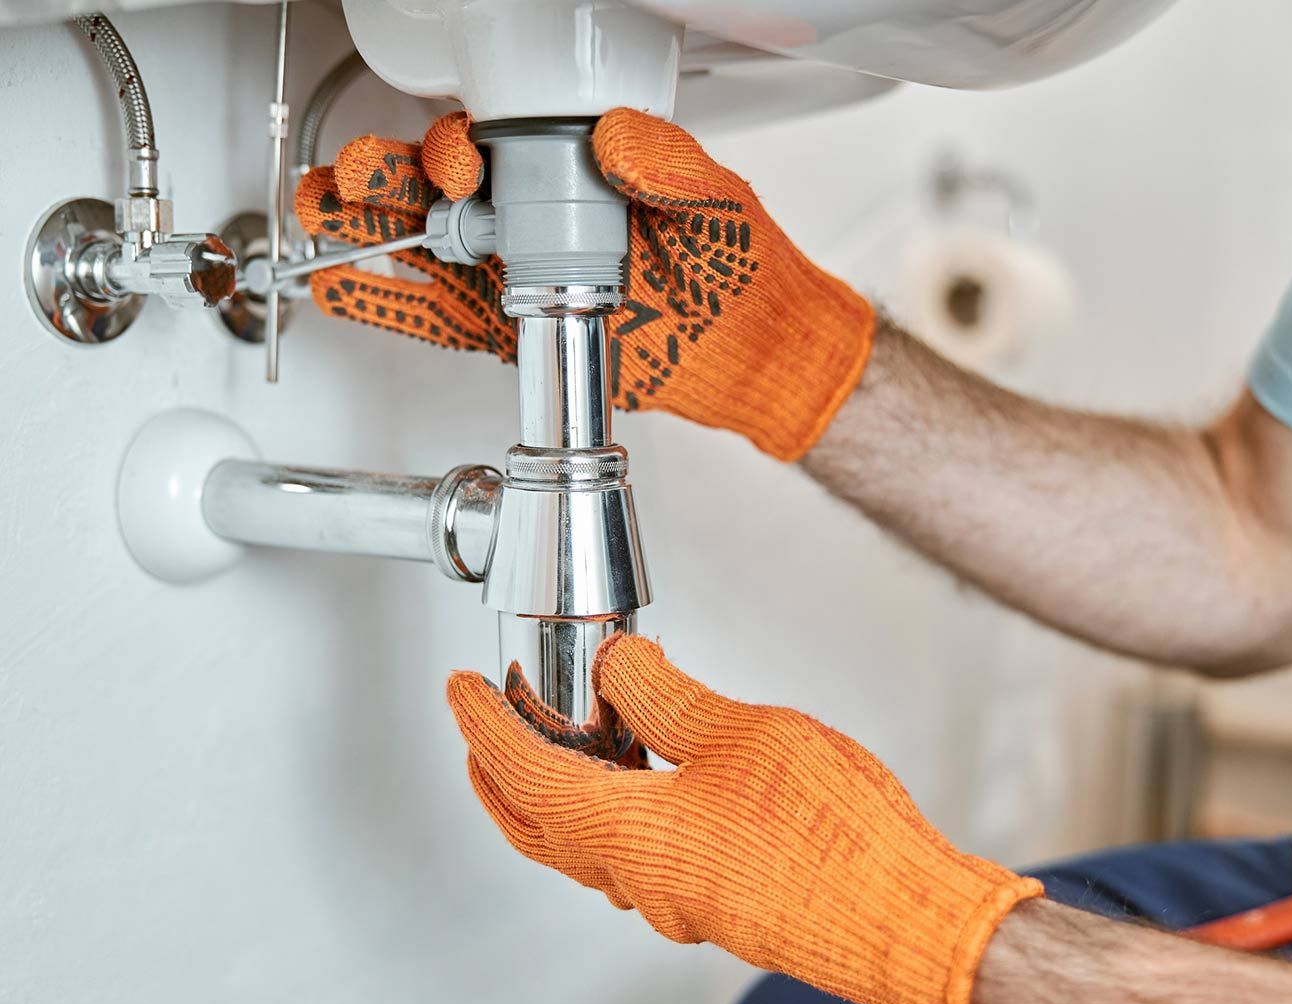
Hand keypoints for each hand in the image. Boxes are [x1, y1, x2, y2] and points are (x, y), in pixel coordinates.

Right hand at [296, 110, 874, 459]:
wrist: (747, 354)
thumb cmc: (736, 271)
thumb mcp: (711, 201)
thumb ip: (665, 164)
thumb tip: (612, 135)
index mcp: (568, 176)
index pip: (489, 150)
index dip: (453, 151)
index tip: (455, 167)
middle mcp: (530, 221)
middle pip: (435, 192)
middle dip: (383, 183)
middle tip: (346, 184)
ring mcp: (512, 276)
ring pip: (422, 249)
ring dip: (367, 235)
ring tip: (319, 221)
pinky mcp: (505, 330)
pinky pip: (436, 317)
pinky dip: (389, 304)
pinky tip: (345, 289)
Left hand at [446, 634, 1040, 1003]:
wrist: (910, 918)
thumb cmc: (836, 838)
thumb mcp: (739, 732)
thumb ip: (666, 696)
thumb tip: (618, 667)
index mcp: (631, 834)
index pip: (526, 774)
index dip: (484, 727)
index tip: (461, 694)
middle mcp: (645, 879)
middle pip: (539, 828)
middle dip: (498, 779)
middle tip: (481, 737)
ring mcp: (683, 900)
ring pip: (586, 849)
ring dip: (554, 799)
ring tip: (557, 751)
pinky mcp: (722, 902)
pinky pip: (639, 858)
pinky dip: (614, 815)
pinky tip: (649, 786)